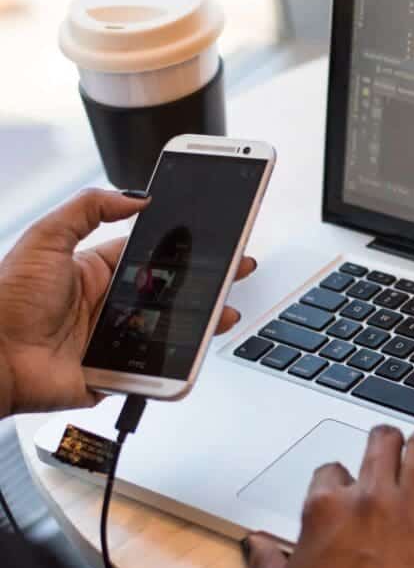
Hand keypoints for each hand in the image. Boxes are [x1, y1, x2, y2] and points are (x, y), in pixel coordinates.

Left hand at [0, 188, 255, 415]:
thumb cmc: (6, 300)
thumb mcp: (46, 237)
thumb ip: (88, 209)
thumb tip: (134, 195)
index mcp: (94, 270)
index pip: (150, 254)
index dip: (181, 246)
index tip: (211, 237)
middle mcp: (107, 304)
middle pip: (169, 291)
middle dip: (204, 281)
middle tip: (236, 269)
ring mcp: (113, 339)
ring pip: (169, 328)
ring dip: (201, 320)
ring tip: (226, 310)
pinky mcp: (113, 372)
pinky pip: (153, 367)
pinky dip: (177, 362)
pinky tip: (198, 348)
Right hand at [247, 425, 413, 567]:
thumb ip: (267, 563)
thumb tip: (257, 544)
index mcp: (324, 508)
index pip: (332, 469)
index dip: (339, 482)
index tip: (346, 497)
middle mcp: (368, 500)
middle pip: (382, 441)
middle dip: (384, 443)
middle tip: (389, 454)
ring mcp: (409, 512)